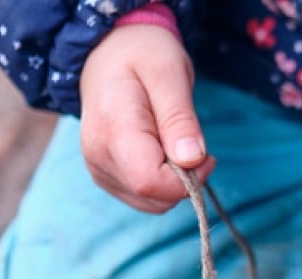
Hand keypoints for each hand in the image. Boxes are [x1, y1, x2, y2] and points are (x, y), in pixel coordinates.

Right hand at [78, 23, 214, 211]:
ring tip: (172, 140)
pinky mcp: (105, 176)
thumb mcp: (169, 73)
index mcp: (112, 130)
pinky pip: (144, 197)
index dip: (187, 179)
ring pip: (152, 203)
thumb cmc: (142, 55)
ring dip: (175, 181)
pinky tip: (161, 151)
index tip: (203, 154)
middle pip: (154, 197)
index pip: (151, 183)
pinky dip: (163, 182)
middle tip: (189, 141)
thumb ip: (180, 118)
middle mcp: (98, 156)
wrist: (108, 53)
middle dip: (184, 180)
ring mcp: (98, 168)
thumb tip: (191, 160)